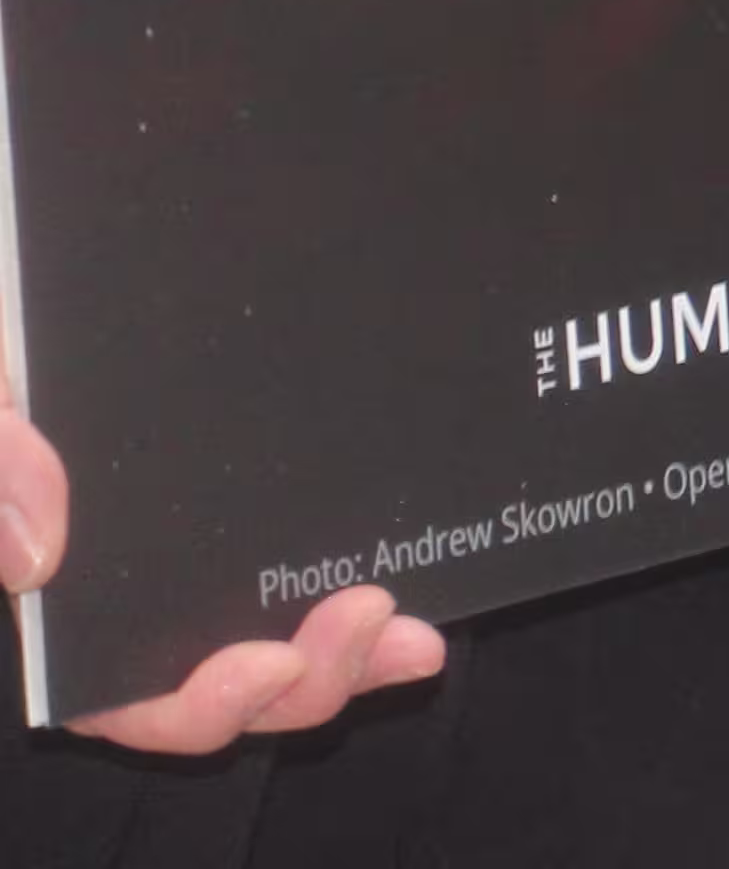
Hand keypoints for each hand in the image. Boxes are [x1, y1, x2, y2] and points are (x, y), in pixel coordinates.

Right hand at [0, 377, 444, 748]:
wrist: (73, 280)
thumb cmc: (16, 344)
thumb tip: (38, 556)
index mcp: (70, 592)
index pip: (117, 698)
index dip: (189, 708)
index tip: (264, 667)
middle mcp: (147, 590)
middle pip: (227, 685)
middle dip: (304, 682)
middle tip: (368, 616)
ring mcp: (218, 554)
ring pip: (287, 650)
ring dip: (352, 657)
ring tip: (414, 636)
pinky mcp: (276, 501)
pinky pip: (322, 570)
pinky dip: (370, 596)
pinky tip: (428, 580)